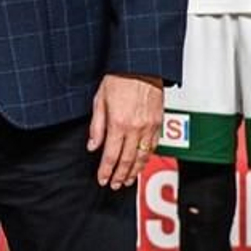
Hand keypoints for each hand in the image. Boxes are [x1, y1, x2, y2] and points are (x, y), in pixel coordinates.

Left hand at [89, 73, 163, 188]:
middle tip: (115, 184)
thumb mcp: (99, 100)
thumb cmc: (120, 78)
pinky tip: (142, 162)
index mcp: (118, 123)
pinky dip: (147, 157)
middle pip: (127, 160)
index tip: (103, 179)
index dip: (106, 170)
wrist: (141, 65)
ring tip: (128, 179)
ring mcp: (149, 126)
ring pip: (143, 156)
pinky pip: (153, 146)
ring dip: (135, 171)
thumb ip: (97, 126)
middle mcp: (135, 128)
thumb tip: (93, 145)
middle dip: (120, 175)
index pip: (110, 155)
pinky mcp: (158, 122)